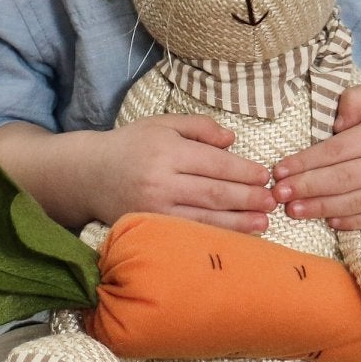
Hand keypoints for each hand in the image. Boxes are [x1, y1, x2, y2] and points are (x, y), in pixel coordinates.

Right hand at [0, 117, 273, 234]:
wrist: (87, 174)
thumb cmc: (130, 145)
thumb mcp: (162, 124)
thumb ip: (199, 128)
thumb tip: (232, 140)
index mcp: (167, 150)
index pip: (215, 163)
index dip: (243, 171)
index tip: (265, 176)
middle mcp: (160, 180)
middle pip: (214, 192)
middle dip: (247, 198)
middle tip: (272, 201)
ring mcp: (153, 207)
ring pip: (204, 217)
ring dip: (238, 222)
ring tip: (263, 223)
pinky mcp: (148, 226)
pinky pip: (187, 232)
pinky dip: (213, 235)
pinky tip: (233, 237)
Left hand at [270, 82, 360, 230]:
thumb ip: (355, 100)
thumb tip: (333, 127)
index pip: (336, 151)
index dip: (305, 162)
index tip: (280, 170)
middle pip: (341, 180)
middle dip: (306, 188)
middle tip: (278, 195)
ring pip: (355, 203)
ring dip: (321, 209)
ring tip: (294, 211)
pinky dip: (350, 222)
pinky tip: (329, 220)